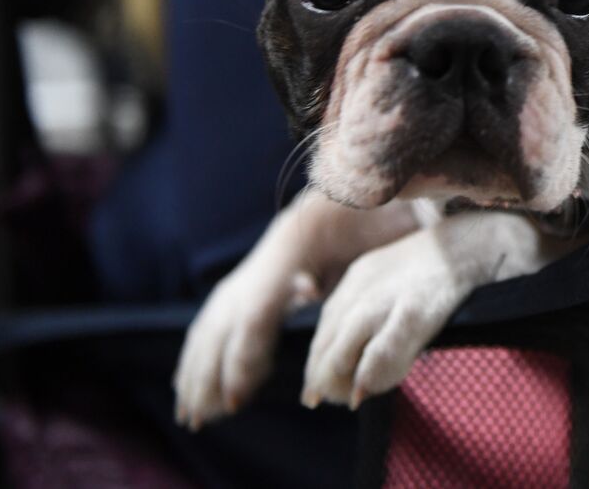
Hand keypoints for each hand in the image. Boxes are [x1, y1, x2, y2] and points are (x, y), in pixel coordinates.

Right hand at [173, 194, 417, 428]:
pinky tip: (199, 380)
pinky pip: (227, 311)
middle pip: (224, 316)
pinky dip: (207, 348)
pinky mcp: (273, 265)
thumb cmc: (397, 202)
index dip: (242, 353)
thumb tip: (306, 289)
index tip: (238, 396)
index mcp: (297, 240)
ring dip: (200, 365)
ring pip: (218, 315)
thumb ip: (348, 260)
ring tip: (191, 412)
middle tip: (201, 418)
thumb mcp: (391, 219)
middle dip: (208, 370)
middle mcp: (274, 249)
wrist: (389, 168)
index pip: (253, 309)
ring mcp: (269, 256)